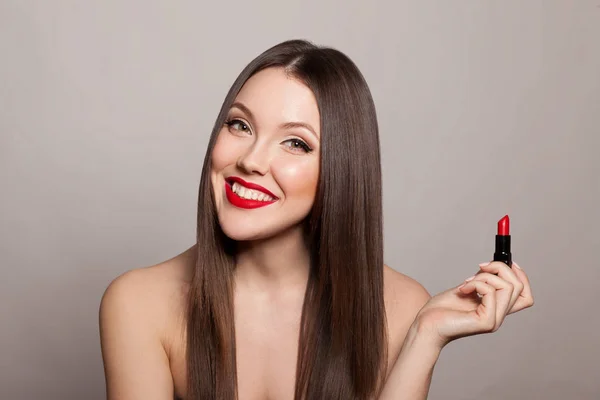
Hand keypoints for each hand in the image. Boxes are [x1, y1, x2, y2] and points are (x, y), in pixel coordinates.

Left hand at [412, 261, 533, 349]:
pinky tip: (462, 289)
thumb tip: (494, 266)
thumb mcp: (467, 288)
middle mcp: (499, 316)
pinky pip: (491, 292)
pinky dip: (476, 283)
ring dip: (485, 276)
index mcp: (496, 309)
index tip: (507, 262)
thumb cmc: (441, 309)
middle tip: (480, 266)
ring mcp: (494, 320)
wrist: (426, 324)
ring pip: (507, 287)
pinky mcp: (486, 322)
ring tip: (466, 282)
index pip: (525, 296)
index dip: (521, 276)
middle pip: (519, 287)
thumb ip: (483, 281)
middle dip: (500, 268)